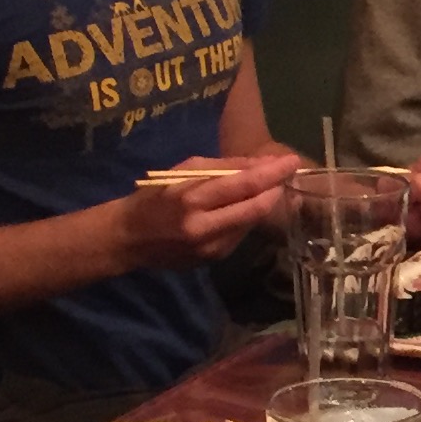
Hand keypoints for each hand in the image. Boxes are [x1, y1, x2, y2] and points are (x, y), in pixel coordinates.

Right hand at [115, 149, 294, 268]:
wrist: (129, 238)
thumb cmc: (154, 197)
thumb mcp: (183, 172)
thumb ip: (224, 167)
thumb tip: (263, 163)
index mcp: (192, 200)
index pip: (243, 186)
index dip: (272, 173)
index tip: (291, 161)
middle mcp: (204, 228)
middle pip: (255, 209)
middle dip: (276, 190)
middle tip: (288, 173)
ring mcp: (210, 249)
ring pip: (251, 223)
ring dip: (264, 204)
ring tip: (270, 186)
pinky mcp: (213, 260)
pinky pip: (240, 235)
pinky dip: (247, 219)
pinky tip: (246, 207)